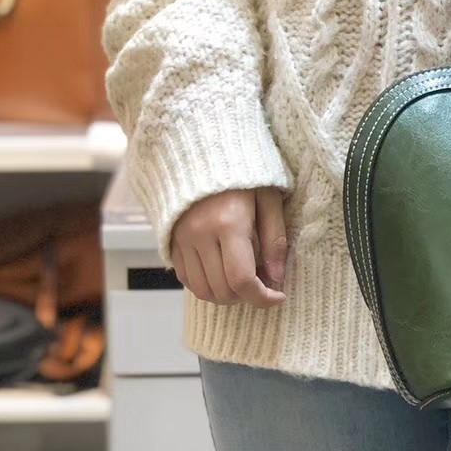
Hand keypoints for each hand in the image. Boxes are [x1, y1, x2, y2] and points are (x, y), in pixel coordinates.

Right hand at [170, 186, 288, 308]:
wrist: (205, 153)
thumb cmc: (245, 175)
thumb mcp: (270, 200)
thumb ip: (275, 240)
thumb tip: (277, 279)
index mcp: (229, 223)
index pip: (242, 279)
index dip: (262, 298)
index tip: (278, 297)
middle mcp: (200, 235)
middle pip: (222, 290)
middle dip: (247, 297)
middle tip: (264, 284)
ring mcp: (183, 240)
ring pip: (203, 290)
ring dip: (226, 295)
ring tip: (244, 280)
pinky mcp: (172, 241)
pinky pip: (187, 279)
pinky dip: (207, 286)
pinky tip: (223, 273)